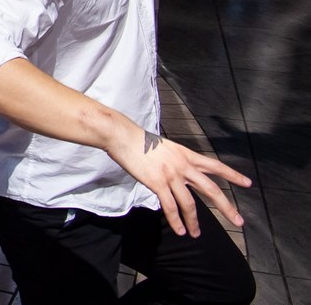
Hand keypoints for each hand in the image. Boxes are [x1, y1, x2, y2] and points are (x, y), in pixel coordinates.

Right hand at [106, 126, 248, 236]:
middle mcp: (183, 165)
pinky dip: (176, 221)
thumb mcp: (165, 147)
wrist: (123, 136)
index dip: (232, 175)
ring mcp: (171, 175)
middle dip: (226, 207)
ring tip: (196, 234)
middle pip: (211, 189)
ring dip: (194, 222)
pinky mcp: (157, 183)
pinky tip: (179, 230)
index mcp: (186, 155)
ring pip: (189, 203)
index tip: (247, 183)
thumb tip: (179, 172)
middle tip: (239, 221)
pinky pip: (170, 206)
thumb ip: (175, 160)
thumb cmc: (139, 140)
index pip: (215, 166)